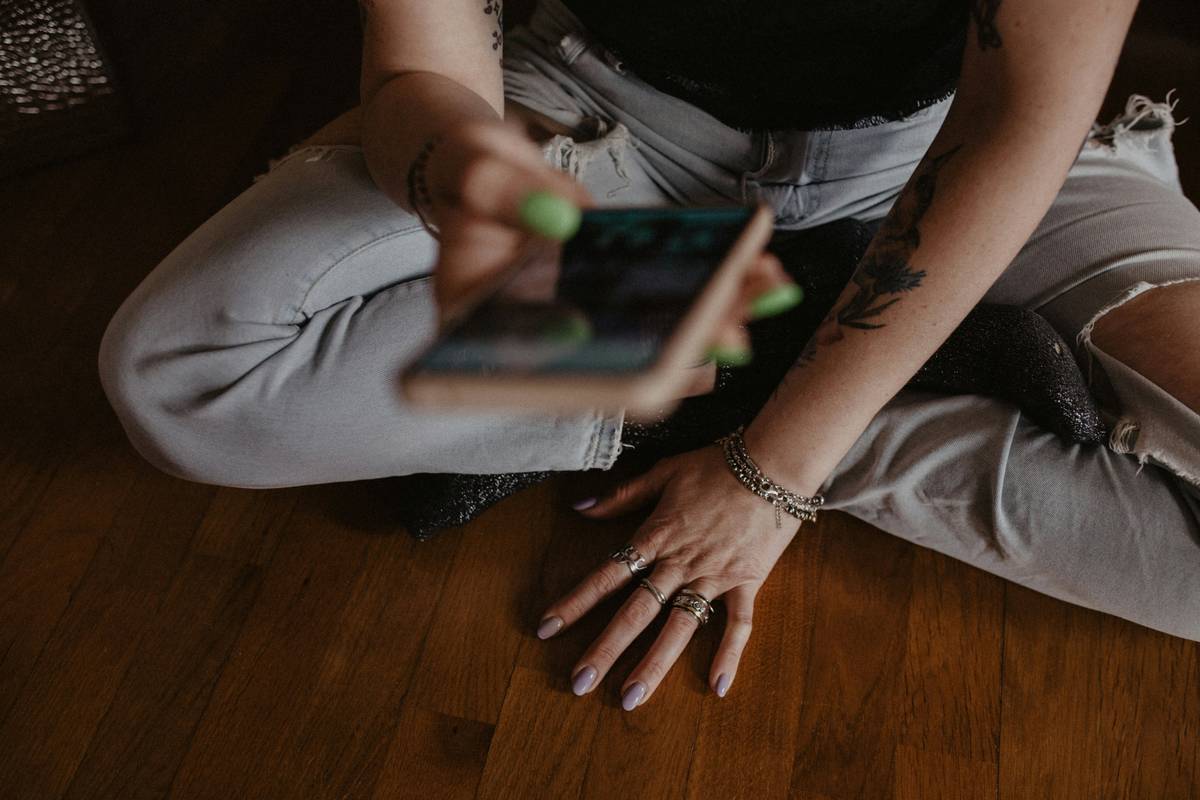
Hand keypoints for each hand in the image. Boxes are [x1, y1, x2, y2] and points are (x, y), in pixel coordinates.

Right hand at [422, 119, 800, 402]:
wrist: (492, 167)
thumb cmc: (467, 172)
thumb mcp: (470, 170)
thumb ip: (495, 193)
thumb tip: (560, 219)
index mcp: (492, 336)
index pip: (542, 378)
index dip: (594, 383)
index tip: (647, 372)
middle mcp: (548, 344)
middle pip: (621, 364)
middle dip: (684, 351)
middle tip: (734, 335)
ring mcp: (594, 322)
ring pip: (661, 336)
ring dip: (719, 318)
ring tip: (769, 291)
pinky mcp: (627, 297)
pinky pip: (676, 300)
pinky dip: (719, 286)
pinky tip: (760, 270)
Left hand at [535, 444, 802, 707]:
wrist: (772, 464)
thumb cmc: (716, 465)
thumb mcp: (664, 472)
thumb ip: (622, 495)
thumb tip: (579, 506)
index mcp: (656, 536)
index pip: (606, 575)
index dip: (575, 602)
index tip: (547, 628)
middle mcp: (679, 563)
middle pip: (636, 612)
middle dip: (605, 650)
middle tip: (579, 683)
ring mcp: (714, 576)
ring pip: (679, 628)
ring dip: (654, 664)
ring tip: (631, 697)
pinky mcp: (746, 582)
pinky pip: (738, 625)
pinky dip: (729, 655)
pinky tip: (717, 687)